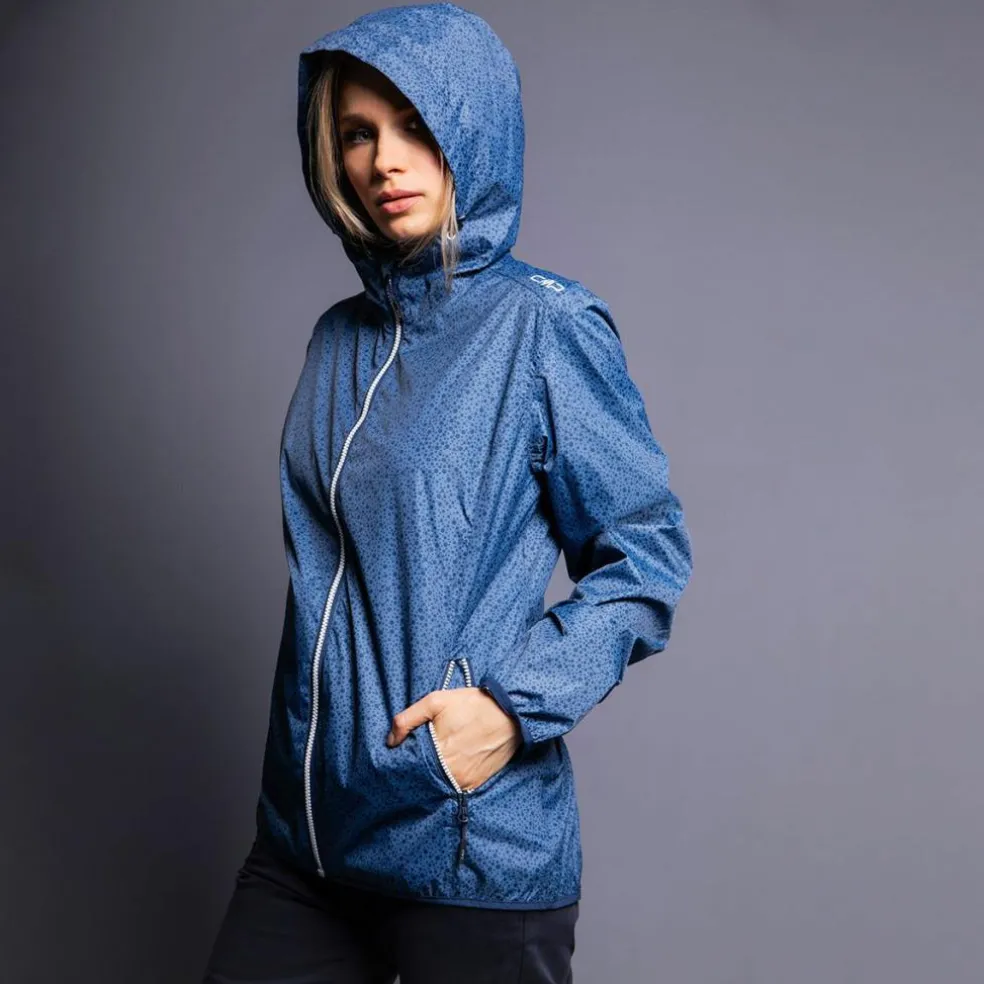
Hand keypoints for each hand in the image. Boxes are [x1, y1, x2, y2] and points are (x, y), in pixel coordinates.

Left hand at [386, 686, 520, 790]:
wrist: (511, 713)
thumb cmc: (472, 704)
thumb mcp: (436, 701)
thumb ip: (407, 720)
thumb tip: (390, 741)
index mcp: (437, 754)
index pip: (408, 767)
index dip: (402, 761)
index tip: (400, 753)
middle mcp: (449, 773)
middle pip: (422, 778)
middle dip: (416, 768)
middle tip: (416, 755)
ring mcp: (464, 781)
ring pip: (438, 783)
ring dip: (432, 775)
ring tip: (433, 759)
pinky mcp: (476, 784)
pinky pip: (455, 786)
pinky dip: (449, 778)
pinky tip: (449, 764)